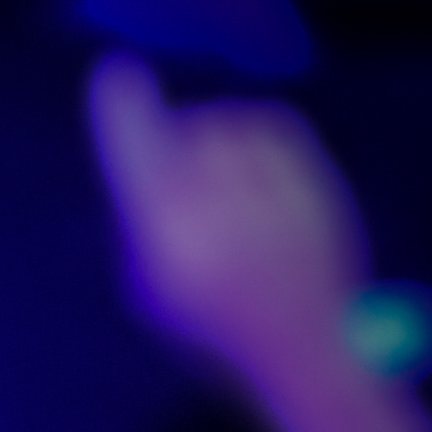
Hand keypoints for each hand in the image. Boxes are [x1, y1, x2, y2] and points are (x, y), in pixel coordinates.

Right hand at [84, 53, 431, 431]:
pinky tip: (259, 176)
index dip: (125, 115)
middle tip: (188, 185)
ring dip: (223, 139)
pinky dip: (261, 139)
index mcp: (172, 246)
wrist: (306, 357)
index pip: (143, 159)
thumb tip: (149, 151)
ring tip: (226, 185)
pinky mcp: (317, 184)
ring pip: (236, 123)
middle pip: (191, 133)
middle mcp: (224, 215)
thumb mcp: (152, 295)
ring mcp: (276, 198)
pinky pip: (277, 128)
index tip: (114, 74)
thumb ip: (142, 223)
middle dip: (184, 142)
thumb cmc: (216, 333)